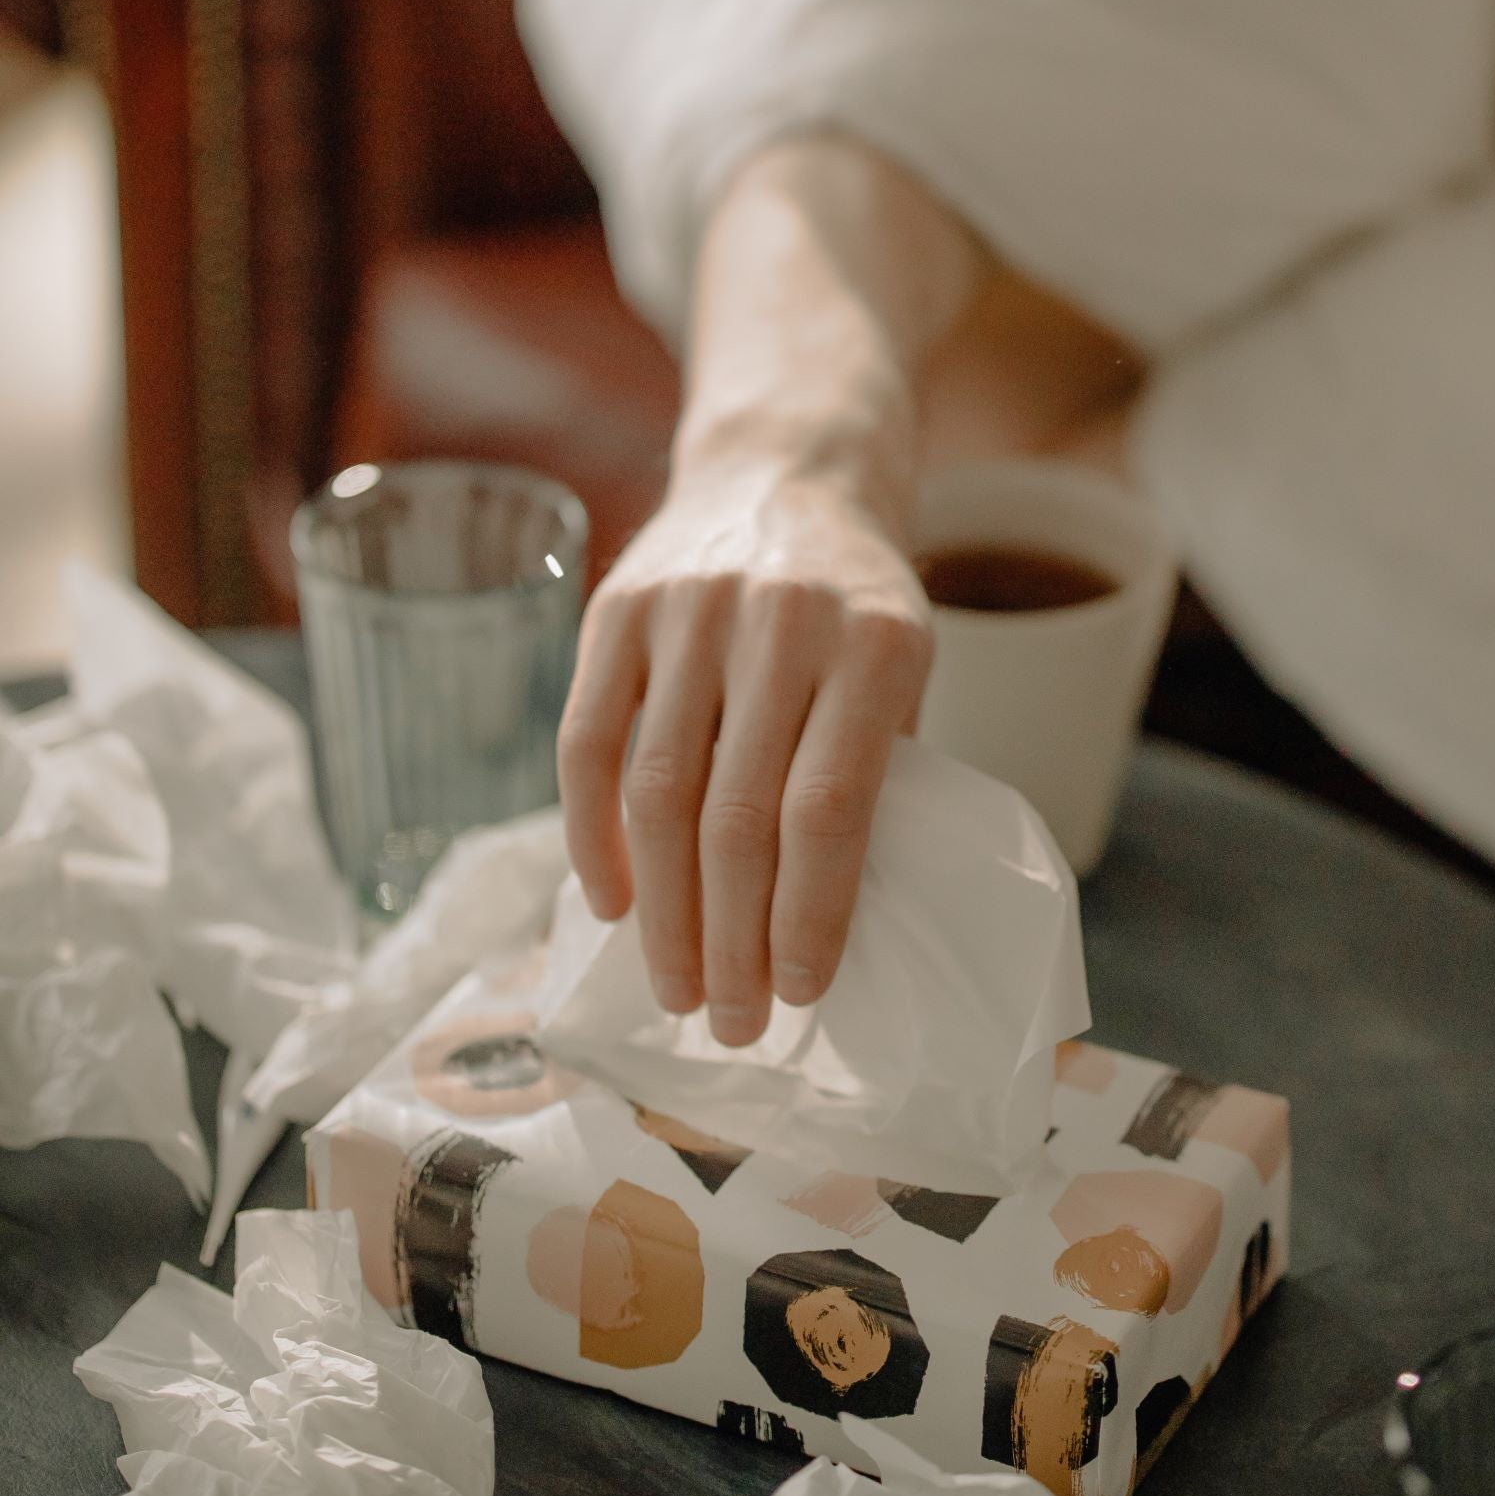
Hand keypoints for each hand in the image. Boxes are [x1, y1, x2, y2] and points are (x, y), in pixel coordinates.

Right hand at [557, 455, 932, 1044]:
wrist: (785, 474)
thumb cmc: (855, 604)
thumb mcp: (902, 667)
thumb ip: (870, 768)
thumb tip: (822, 924)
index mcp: (876, 643)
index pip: (832, 807)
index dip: (810, 913)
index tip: (800, 993)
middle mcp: (781, 622)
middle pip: (738, 817)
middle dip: (732, 939)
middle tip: (734, 1021)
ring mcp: (690, 610)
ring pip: (658, 794)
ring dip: (662, 913)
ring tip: (677, 988)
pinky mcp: (617, 610)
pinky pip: (589, 744)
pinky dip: (592, 836)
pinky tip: (610, 904)